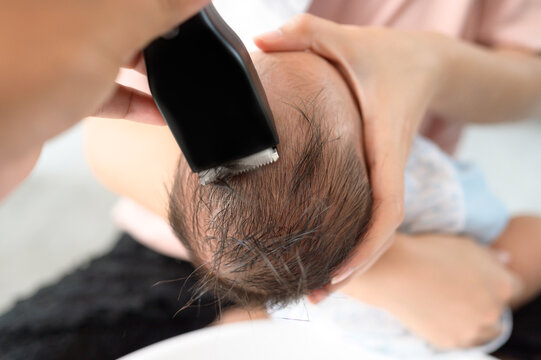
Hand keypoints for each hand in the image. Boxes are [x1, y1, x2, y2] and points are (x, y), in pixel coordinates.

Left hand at [0, 0, 208, 161]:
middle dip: (156, 26)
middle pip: (116, 10)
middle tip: (185, 42)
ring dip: (147, 64)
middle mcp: (46, 11)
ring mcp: (46, 46)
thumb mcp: (102, 32)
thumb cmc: (12, 81)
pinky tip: (156, 111)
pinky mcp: (47, 82)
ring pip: (109, 43)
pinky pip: (99, 83)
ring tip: (177, 78)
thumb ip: (155, 7)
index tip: (190, 12)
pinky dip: (129, 97)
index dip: (161, 2)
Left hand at [255, 15, 448, 285]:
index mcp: (383, 144)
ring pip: (375, 231)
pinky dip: (352, 241)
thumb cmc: (387, 55)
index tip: (339, 273)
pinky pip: (368, 216)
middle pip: (381, 234)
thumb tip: (258, 41)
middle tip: (315, 299)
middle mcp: (387, 167)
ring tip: (316, 291)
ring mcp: (384, 174)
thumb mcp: (347, 39)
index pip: (386, 206)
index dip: (367, 245)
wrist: (425, 64)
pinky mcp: (377, 173)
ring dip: (351, 263)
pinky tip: (325, 253)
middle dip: (353, 269)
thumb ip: (305, 34)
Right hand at [340, 234, 520, 348]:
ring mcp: (471, 329)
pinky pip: (460, 337)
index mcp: (502, 285)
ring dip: (470, 318)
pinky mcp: (451, 342)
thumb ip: (490, 257)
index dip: (492, 280)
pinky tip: (436, 311)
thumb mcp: (464, 245)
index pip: (513, 287)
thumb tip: (504, 260)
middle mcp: (492, 311)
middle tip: (455, 288)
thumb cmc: (429, 252)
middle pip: (496, 309)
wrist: (394, 271)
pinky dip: (452, 327)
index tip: (474, 276)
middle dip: (482, 300)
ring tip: (445, 301)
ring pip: (481, 329)